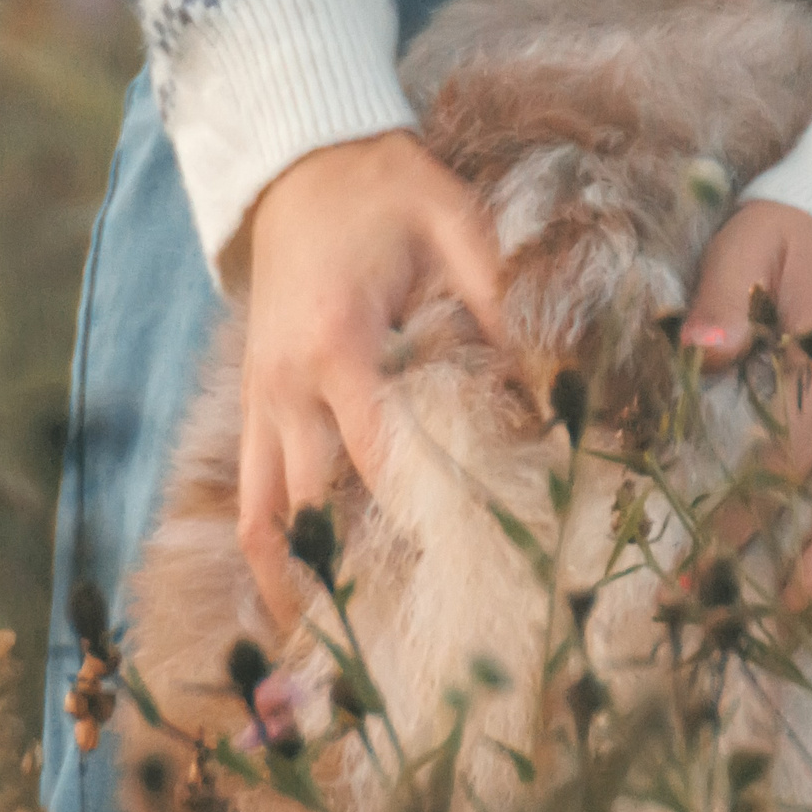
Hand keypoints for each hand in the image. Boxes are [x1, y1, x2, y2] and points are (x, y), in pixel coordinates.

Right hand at [234, 130, 505, 622]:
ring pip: (263, 522)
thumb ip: (504, 305)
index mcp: (339, 344)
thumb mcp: (458, 226)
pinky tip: (300, 602)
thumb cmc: (388, 190)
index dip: (426, 519)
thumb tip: (563, 387)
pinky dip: (270, 556)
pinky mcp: (252, 411)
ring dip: (298, 586)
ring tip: (343, 650)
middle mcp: (287, 388)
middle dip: (361, 576)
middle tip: (422, 640)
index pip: (382, 457)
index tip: (477, 576)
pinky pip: (248, 502)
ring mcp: (260, 404)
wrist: (298, 161)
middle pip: (317, 509)